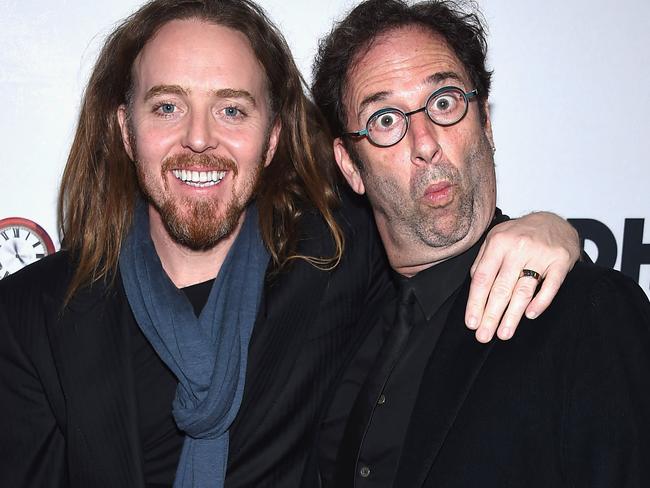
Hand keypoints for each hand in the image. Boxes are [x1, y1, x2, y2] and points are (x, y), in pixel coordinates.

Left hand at [465, 212, 579, 342]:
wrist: (554, 220)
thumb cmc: (520, 234)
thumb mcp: (496, 239)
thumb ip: (483, 261)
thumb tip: (474, 287)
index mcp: (498, 242)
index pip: (483, 278)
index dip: (475, 302)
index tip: (471, 322)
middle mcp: (518, 248)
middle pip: (501, 288)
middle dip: (491, 315)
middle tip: (484, 336)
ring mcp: (541, 254)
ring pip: (523, 290)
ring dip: (513, 315)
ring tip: (504, 333)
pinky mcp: (561, 261)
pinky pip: (550, 286)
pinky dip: (540, 302)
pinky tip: (530, 315)